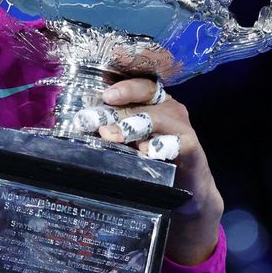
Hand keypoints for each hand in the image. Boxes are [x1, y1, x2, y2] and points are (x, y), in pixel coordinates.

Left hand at [98, 78, 223, 265]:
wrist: (187, 188)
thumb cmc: (152, 159)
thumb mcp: (130, 140)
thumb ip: (112, 128)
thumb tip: (80, 124)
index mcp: (152, 100)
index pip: (137, 84)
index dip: (121, 87)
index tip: (103, 95)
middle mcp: (168, 107)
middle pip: (141, 100)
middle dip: (115, 110)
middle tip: (94, 121)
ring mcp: (181, 125)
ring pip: (155, 118)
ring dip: (131, 126)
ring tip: (111, 136)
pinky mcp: (191, 146)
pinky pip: (175, 142)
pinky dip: (159, 146)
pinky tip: (145, 152)